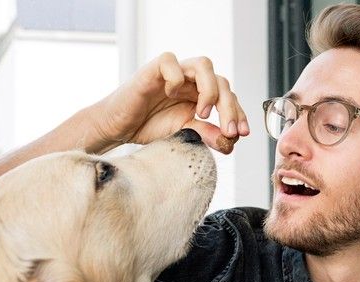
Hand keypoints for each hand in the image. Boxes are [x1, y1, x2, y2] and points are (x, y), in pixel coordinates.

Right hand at [91, 52, 248, 153]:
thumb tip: (230, 143)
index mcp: (202, 94)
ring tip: (202, 113)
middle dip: (230, 108)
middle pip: (222, 82)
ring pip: (204, 64)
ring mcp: (174, 72)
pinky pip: (171, 61)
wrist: (118, 127)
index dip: (239, 114)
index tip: (241, 134)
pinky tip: (171, 95)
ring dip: (210, 90)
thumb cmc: (150, 126)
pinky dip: (176, 78)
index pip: (229, 97)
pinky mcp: (153, 68)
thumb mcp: (185, 133)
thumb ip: (207, 134)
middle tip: (229, 131)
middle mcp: (191, 81)